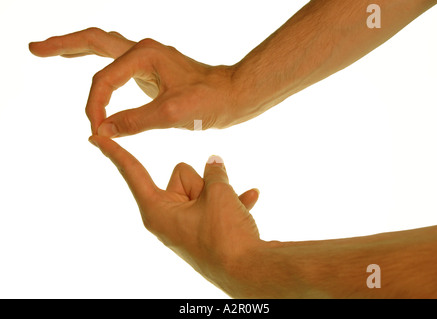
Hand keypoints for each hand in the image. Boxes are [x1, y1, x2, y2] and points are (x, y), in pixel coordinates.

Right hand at [29, 28, 246, 136]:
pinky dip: (96, 60)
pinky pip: (115, 61)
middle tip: (34, 48)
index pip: (104, 81)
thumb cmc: (209, 101)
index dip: (95, 106)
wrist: (231, 96)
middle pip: (93, 40)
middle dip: (63, 44)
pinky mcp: (149, 69)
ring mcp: (145, 58)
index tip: (97, 130)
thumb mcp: (171, 115)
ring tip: (50, 50)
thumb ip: (134, 121)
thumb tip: (101, 131)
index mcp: (144, 55)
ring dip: (75, 47)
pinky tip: (87, 63)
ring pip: (103, 45)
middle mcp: (142, 50)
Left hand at [88, 135, 261, 293]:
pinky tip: (250, 196)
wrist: (249, 271)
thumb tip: (214, 163)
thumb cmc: (226, 236)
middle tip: (213, 201)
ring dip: (219, 193)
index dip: (116, 153)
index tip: (94, 138)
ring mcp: (186, 225)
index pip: (133, 173)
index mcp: (157, 210)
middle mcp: (167, 218)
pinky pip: (215, 206)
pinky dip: (231, 203)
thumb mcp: (219, 195)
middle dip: (201, 181)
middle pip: (180, 176)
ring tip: (232, 208)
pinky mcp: (203, 231)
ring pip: (200, 188)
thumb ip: (214, 172)